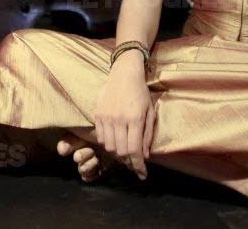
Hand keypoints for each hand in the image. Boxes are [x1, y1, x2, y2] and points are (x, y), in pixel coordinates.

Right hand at [93, 50, 154, 179]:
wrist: (124, 73)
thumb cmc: (140, 92)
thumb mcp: (149, 112)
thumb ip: (147, 135)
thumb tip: (144, 156)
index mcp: (135, 118)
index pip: (134, 150)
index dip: (138, 165)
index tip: (142, 175)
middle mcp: (119, 119)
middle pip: (120, 151)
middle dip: (129, 161)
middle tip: (134, 162)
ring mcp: (106, 116)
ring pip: (109, 146)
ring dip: (117, 153)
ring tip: (125, 150)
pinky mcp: (97, 114)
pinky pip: (100, 137)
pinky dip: (107, 143)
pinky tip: (115, 139)